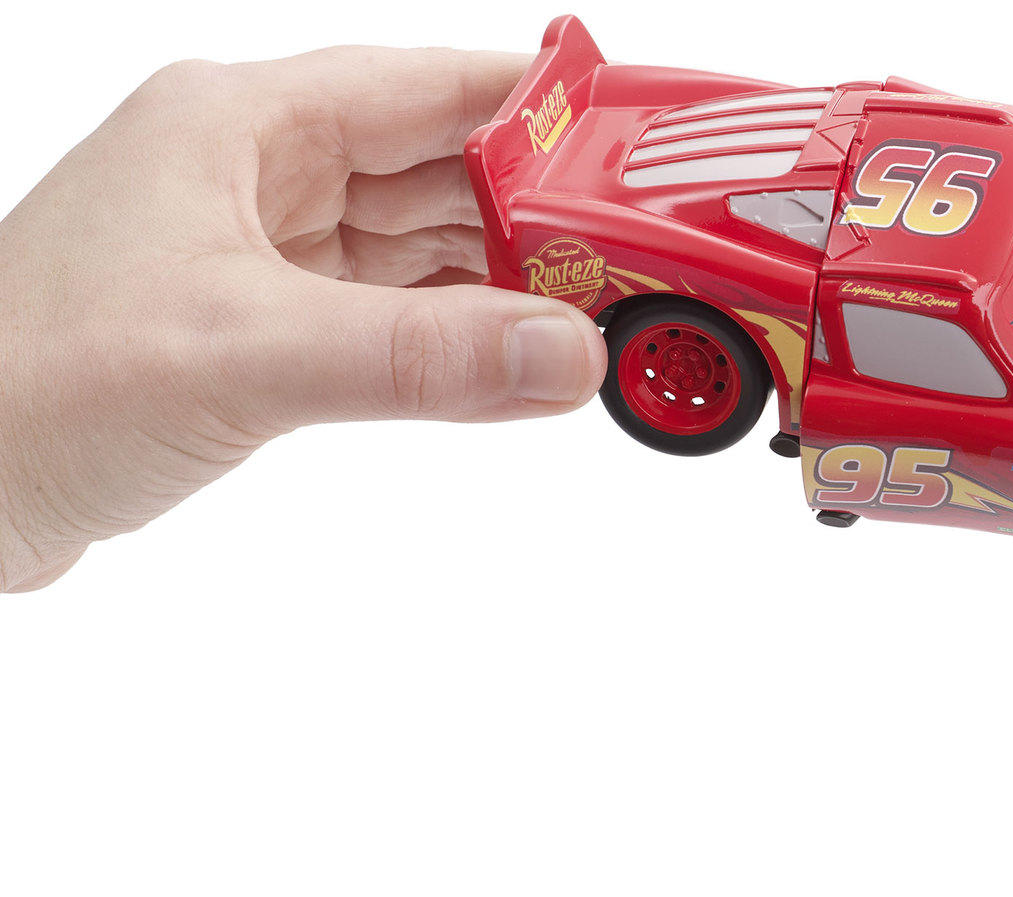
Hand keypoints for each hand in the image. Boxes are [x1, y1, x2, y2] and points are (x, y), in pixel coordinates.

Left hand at [0, 46, 605, 591]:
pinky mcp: (251, 328)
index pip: (427, 86)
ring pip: (415, 246)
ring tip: (599, 320)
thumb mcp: (247, 357)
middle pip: (437, 167)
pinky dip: (451, 340)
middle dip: (542, 213)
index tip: (639, 146)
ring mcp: (250, 251)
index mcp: (237, 124)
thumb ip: (419, 357)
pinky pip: (384, 316)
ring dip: (502, 284)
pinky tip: (514, 369)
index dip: (541, 110)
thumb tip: (567, 354)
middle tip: (643, 261)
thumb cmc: (29, 387)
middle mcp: (249, 171)